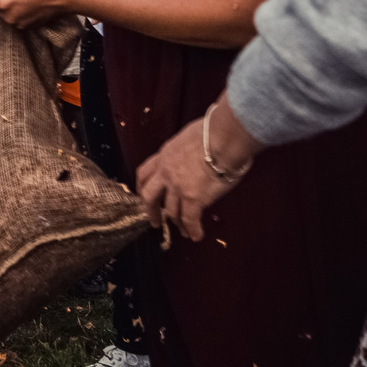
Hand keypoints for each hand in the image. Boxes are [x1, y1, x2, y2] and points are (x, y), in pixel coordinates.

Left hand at [134, 100, 259, 240]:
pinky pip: (190, 219)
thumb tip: (193, 151)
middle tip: (155, 221)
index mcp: (164, 155)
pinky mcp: (194, 198)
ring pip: (171, 211)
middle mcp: (166, 172)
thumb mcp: (188, 136)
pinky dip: (193, 229)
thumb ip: (185, 149)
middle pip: (149, 196)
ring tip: (183, 231)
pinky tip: (197, 235)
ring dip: (177, 223)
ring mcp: (178, 186)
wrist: (223, 137)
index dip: (142, 187)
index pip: (144, 173)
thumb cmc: (213, 131)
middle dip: (151, 211)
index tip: (144, 194)